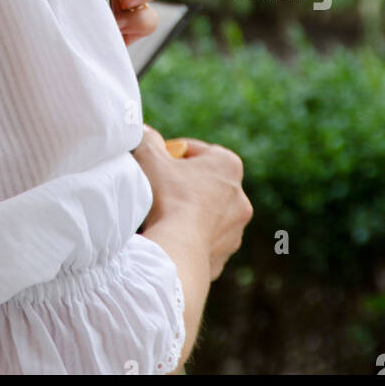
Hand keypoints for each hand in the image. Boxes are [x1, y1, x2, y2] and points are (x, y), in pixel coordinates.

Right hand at [134, 124, 253, 280]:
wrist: (177, 249)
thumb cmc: (167, 197)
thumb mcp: (150, 157)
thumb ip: (148, 139)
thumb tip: (144, 131)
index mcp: (228, 165)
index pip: (195, 150)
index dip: (171, 154)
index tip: (156, 162)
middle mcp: (240, 196)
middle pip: (203, 182)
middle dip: (182, 184)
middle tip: (158, 188)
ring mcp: (235, 228)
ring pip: (207, 213)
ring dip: (188, 212)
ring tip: (163, 215)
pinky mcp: (226, 253)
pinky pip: (205, 240)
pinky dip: (190, 237)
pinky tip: (171, 236)